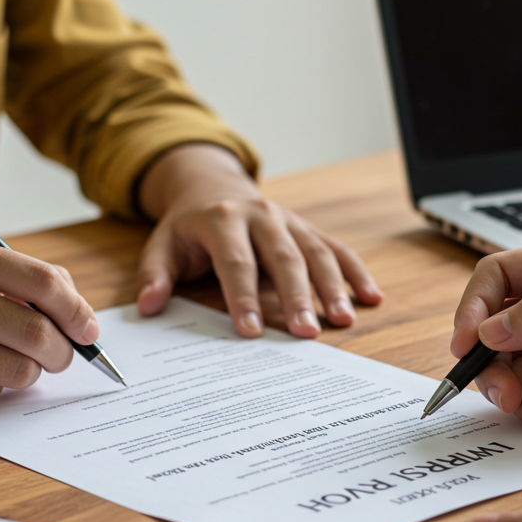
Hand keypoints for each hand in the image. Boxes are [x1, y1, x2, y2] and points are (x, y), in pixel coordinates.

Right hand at [0, 235, 97, 405]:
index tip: (89, 329)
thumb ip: (11, 275)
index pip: (41, 283)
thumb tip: (75, 310)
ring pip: (17, 371)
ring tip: (11, 358)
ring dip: (29, 371)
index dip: (77, 310)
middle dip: (63, 351)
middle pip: (36, 335)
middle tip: (61, 354)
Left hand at [135, 143, 382, 337]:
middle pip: (283, 259)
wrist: (214, 188)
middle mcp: (261, 216)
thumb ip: (155, 275)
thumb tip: (149, 305)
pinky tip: (372, 297)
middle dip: (297, 297)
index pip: (236, 262)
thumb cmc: (189, 227)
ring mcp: (290, 222)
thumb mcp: (163, 244)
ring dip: (333, 288)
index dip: (244, 297)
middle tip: (306, 333)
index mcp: (223, 220)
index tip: (251, 331)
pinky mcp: (308, 229)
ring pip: (316, 253)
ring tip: (343, 320)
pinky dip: (356, 272)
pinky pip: (337, 249)